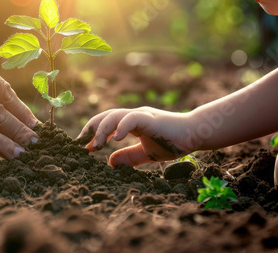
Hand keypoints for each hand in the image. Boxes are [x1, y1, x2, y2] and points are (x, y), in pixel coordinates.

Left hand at [78, 107, 194, 166]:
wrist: (195, 134)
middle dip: (91, 129)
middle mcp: (133, 116)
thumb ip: (129, 157)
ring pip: (114, 115)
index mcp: (130, 123)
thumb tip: (110, 163)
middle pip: (105, 116)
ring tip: (95, 145)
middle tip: (82, 145)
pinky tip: (115, 139)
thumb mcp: (146, 153)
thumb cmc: (172, 142)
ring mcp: (141, 115)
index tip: (83, 147)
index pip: (106, 122)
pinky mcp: (150, 118)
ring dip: (102, 129)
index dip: (93, 133)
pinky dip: (122, 126)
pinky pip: (132, 118)